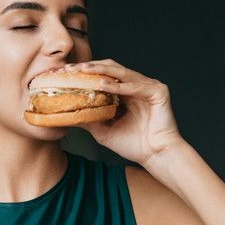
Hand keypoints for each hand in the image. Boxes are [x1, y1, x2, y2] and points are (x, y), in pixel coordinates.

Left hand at [68, 59, 184, 164]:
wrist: (156, 156)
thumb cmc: (134, 145)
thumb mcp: (103, 131)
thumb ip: (88, 119)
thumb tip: (66, 114)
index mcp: (125, 92)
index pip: (103, 76)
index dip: (85, 74)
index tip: (65, 74)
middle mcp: (136, 85)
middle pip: (111, 69)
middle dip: (90, 67)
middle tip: (71, 69)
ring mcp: (148, 86)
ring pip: (122, 72)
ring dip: (101, 71)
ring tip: (84, 70)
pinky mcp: (159, 91)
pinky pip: (135, 86)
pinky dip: (119, 86)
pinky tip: (103, 85)